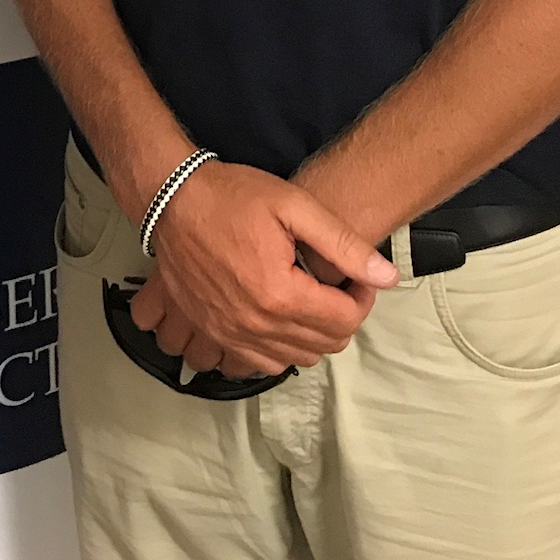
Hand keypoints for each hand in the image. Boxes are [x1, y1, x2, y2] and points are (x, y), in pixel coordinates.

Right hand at [127, 161, 397, 372]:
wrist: (171, 200)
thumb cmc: (232, 197)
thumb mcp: (293, 206)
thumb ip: (343, 244)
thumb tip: (388, 277)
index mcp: (280, 294)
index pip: (346, 320)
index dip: (362, 297)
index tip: (356, 275)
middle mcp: (257, 325)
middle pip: (326, 344)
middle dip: (342, 315)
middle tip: (336, 282)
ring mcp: (232, 335)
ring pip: (299, 358)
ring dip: (316, 333)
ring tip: (311, 296)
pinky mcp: (216, 335)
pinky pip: (265, 363)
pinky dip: (285, 346)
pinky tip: (283, 313)